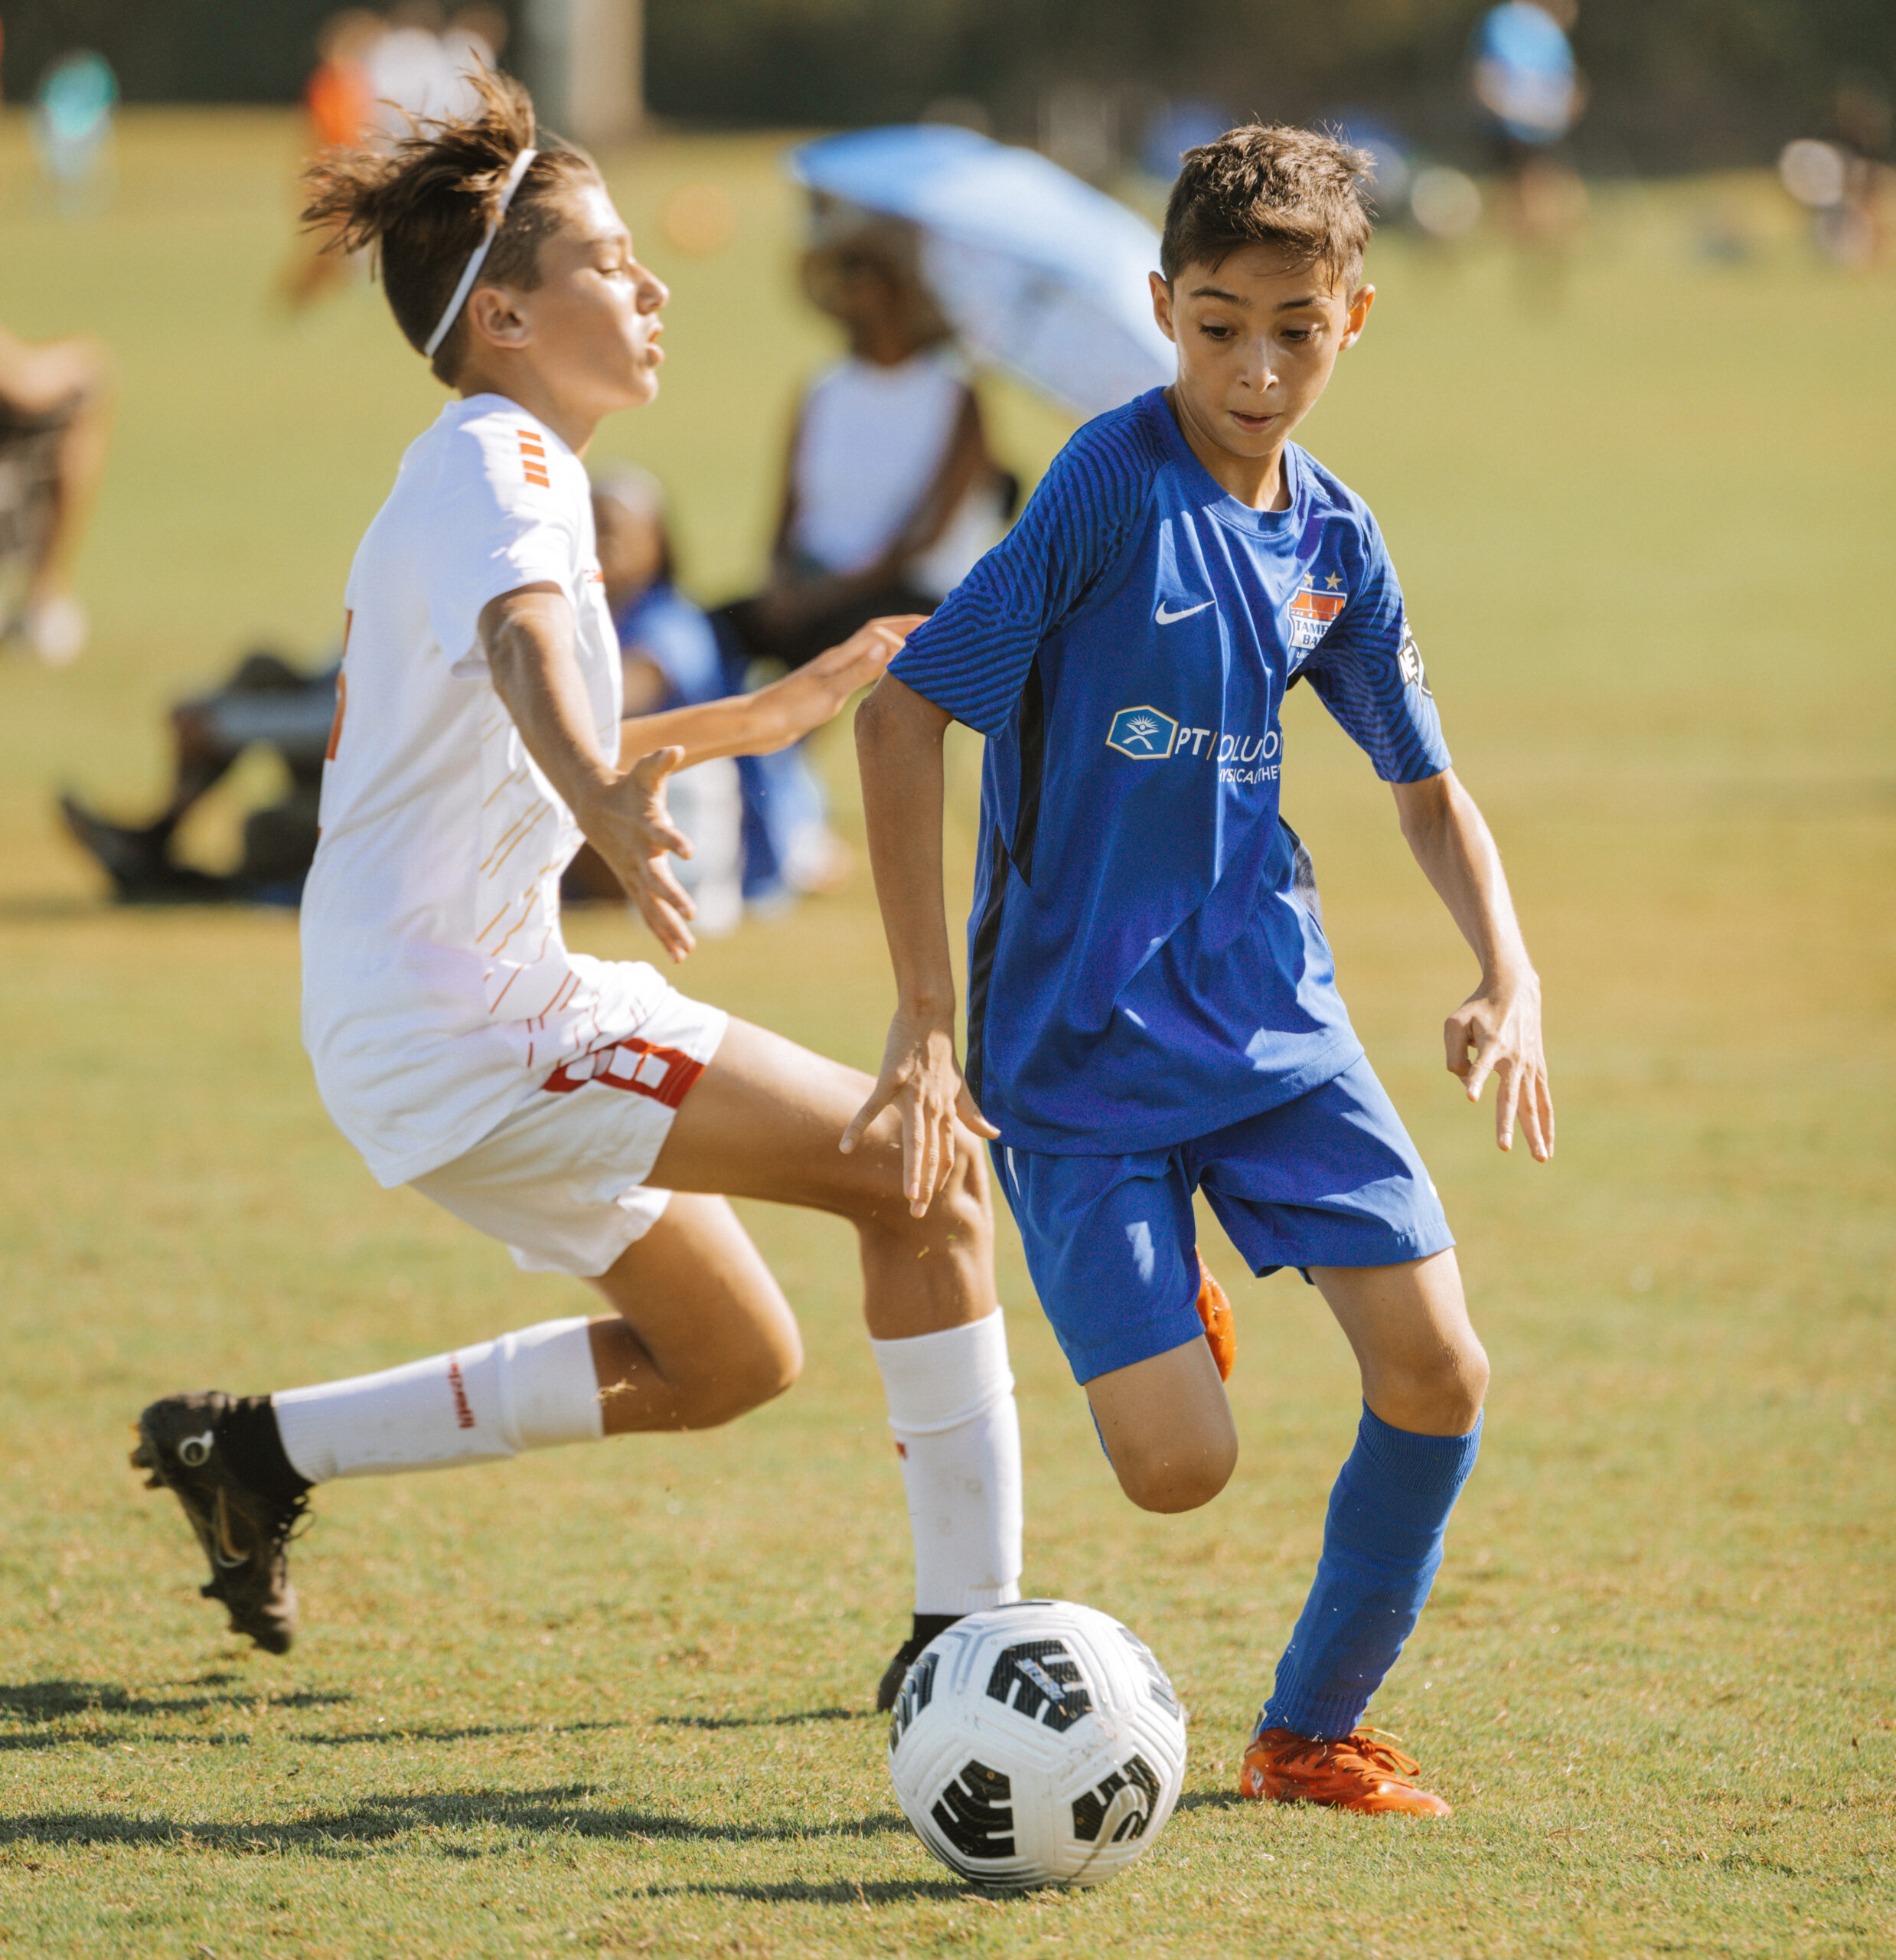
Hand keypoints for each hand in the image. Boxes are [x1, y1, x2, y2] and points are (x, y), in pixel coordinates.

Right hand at [572, 745, 697, 962]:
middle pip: (656, 881)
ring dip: (669, 928)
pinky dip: (663, 934)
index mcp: (646, 828)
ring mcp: (634, 874)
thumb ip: (659, 762)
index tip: (690, 851)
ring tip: (687, 951)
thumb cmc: (628, 789)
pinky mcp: (634, 885)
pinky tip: (679, 955)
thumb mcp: (644, 773)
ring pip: (652, 906)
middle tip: (692, 915)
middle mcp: (639, 856)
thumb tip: (674, 749)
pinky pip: (649, 914)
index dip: (674, 840)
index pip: (661, 834)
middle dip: (672, 898)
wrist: (593, 806)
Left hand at [754, 615, 923, 749]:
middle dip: (907, 628)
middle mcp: (839, 659)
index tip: (938, 626)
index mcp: (841, 656)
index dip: (909, 626)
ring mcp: (834, 673)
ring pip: (873, 651)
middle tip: (938, 629)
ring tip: (922, 648)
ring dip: (897, 644)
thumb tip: (887, 646)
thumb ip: (858, 671)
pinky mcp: (829, 689)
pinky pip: (865, 671)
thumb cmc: (790, 709)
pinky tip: (890, 677)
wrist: (758, 725)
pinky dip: (884, 667)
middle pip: (879, 634)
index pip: (882, 631)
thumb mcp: (828, 693)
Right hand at [839, 1005, 999, 1216]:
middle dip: (926, 1185)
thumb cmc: (941, 1052)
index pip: (944, 1153)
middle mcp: (933, 1108)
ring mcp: (912, 1095)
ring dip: (913, 1169)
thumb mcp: (961, 1085)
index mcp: (946, 1111)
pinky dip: (858, 1126)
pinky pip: (872, 1108)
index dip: (937, 1179)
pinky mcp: (891, 1080)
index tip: (927, 1202)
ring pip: (914, 1139)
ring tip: (908, 1195)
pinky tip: (845, 1146)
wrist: (929, 1017)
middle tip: (919, 1214)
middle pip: (932, 1154)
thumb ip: (973, 1113)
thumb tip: (995, 1134)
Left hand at [1445, 969, 1553, 1160]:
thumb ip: (1454, 1057)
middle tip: (1503, 1147)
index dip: (1476, 1080)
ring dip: (1536, 1132)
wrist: (1515, 989)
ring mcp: (1529, 1065)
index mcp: (1491, 1043)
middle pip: (1510, 1096)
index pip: (1481, 1066)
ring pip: (1533, 1105)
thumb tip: (1469, 1086)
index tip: (1471, 1097)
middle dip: (1507, 1122)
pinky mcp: (1538, 1069)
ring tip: (1541, 1158)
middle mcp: (1514, 1058)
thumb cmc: (1479, 1009)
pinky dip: (1546, 1122)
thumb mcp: (1455, 1024)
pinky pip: (1543, 1100)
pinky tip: (1547, 1145)